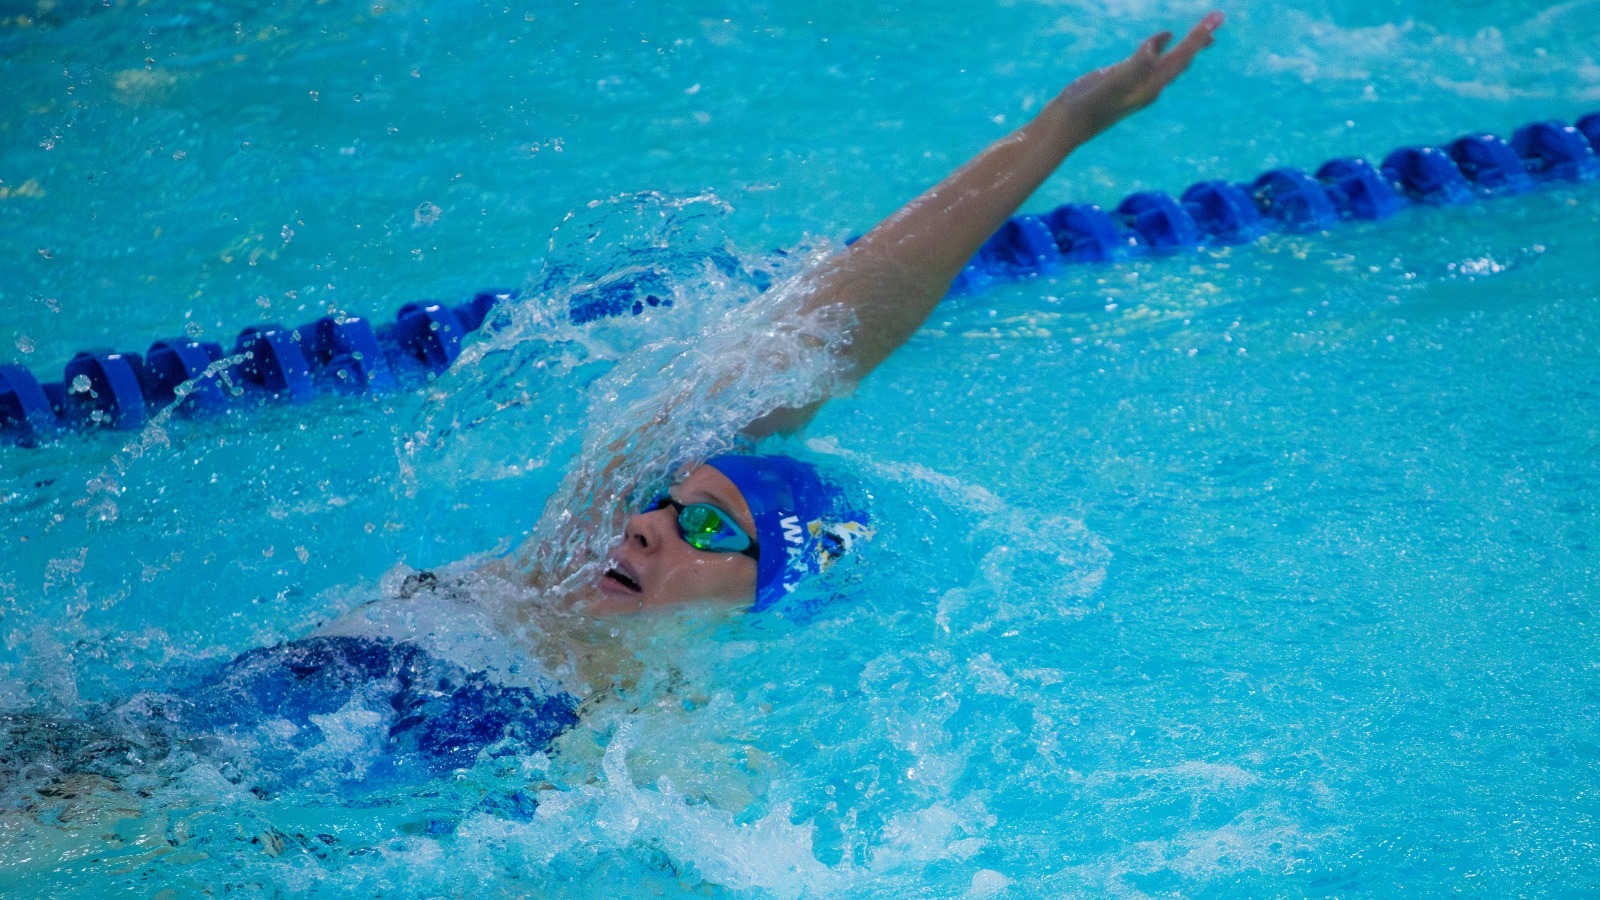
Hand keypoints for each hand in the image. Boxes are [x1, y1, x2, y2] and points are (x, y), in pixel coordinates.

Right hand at [1049, 11, 1224, 145]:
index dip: (1199, 36)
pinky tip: (1163, 40)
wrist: (1064, 127)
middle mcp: (1148, 86)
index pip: (1181, 57)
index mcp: (1150, 87)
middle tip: (1218, 19)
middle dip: (1200, 39)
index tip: (1217, 17)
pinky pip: (1148, 59)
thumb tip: (1156, 47)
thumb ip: (1134, 66)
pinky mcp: (1120, 79)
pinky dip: (1160, 47)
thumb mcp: (1111, 84)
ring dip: (1186, 45)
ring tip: (1203, 33)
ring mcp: (1134, 83)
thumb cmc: (1086, 108)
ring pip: (1169, 61)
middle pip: (1182, 59)